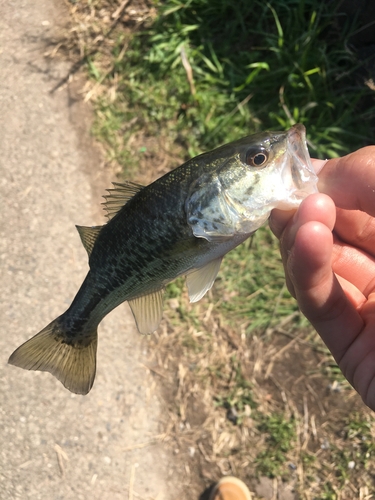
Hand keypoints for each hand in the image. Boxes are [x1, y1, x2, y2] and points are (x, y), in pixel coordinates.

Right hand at [269, 146, 374, 409]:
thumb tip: (323, 173)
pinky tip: (305, 240)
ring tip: (294, 212)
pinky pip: (320, 301)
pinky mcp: (349, 342)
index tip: (304, 167)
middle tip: (289, 190)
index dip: (338, 180)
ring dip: (304, 235)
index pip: (367, 199)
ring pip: (321, 263)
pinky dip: (306, 269)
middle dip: (313, 206)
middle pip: (340, 229)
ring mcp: (370, 305)